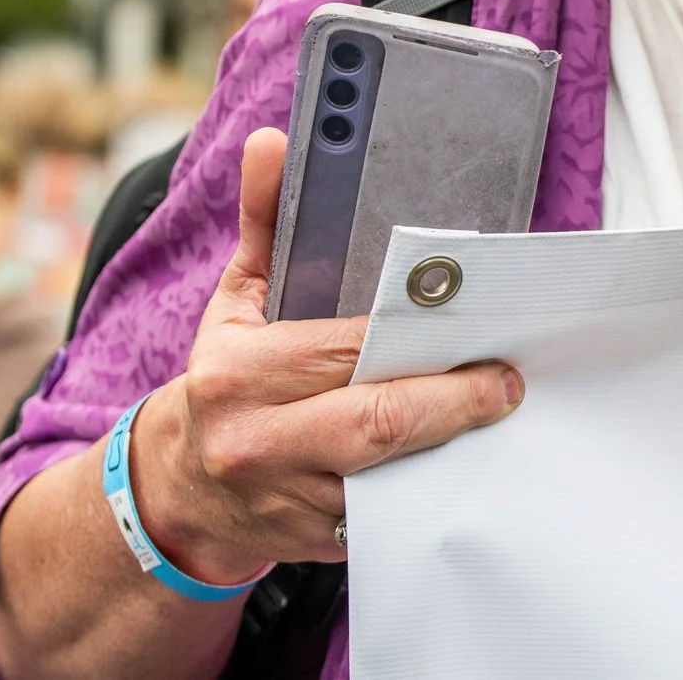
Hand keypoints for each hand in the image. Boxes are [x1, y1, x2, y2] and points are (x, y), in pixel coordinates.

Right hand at [125, 129, 522, 582]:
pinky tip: (461, 466)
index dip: (417, 341)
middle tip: (504, 383)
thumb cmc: (223, 381)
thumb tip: (274, 142)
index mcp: (239, 373)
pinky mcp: (314, 540)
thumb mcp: (236, 300)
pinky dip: (427, 492)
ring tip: (495, 417)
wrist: (178, 491)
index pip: (348, 348)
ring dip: (451, 448)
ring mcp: (288, 500)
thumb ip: (265, 221)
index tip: (475, 332)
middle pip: (378, 420)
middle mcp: (258, 441)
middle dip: (453, 401)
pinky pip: (388, 518)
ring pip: (392, 475)